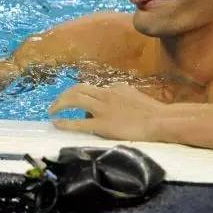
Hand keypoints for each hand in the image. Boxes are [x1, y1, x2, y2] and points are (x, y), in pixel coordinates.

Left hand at [48, 82, 163, 140]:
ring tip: (51, 111)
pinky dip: (64, 122)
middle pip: (78, 88)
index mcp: (115, 88)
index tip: (81, 109)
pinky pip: (77, 123)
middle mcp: (106, 94)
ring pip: (74, 99)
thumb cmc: (154, 112)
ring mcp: (103, 109)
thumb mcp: (136, 97)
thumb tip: (116, 99)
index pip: (94, 89)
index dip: (84, 98)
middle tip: (55, 104)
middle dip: (64, 95)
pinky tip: (55, 123)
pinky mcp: (102, 124)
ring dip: (59, 104)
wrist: (161, 121)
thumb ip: (124, 95)